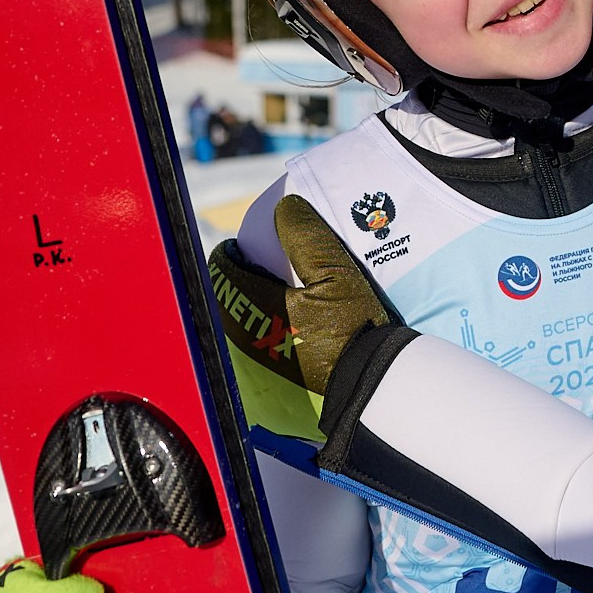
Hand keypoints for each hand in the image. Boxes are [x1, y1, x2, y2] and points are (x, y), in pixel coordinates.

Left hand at [208, 196, 414, 447]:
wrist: (369, 385)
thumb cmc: (353, 326)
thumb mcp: (336, 274)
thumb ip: (307, 236)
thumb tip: (285, 207)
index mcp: (254, 305)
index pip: (223, 271)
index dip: (228, 254)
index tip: (239, 247)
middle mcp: (245, 337)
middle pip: (226, 299)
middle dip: (236, 281)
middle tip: (256, 269)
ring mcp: (255, 365)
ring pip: (236, 328)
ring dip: (246, 309)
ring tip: (269, 299)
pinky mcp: (270, 385)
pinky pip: (251, 353)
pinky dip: (258, 337)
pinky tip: (281, 333)